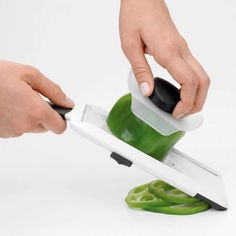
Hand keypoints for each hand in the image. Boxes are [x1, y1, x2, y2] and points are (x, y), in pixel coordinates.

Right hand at [0, 60, 73, 137]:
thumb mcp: (30, 75)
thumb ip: (54, 91)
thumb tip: (67, 102)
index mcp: (35, 111)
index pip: (60, 127)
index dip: (62, 118)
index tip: (60, 111)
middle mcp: (25, 125)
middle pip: (47, 126)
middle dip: (45, 114)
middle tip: (34, 98)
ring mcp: (13, 131)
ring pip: (32, 127)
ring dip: (30, 116)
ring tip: (18, 99)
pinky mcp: (3, 133)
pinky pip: (19, 128)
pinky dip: (18, 119)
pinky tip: (10, 106)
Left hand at [119, 0, 209, 118]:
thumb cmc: (135, 16)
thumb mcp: (130, 46)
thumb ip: (141, 70)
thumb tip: (147, 91)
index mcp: (168, 51)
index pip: (188, 82)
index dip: (186, 102)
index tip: (176, 113)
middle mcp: (181, 50)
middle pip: (203, 81)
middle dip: (197, 102)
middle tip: (182, 114)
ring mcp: (183, 49)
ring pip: (202, 75)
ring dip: (197, 94)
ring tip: (182, 106)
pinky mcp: (181, 48)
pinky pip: (194, 69)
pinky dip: (192, 85)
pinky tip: (180, 91)